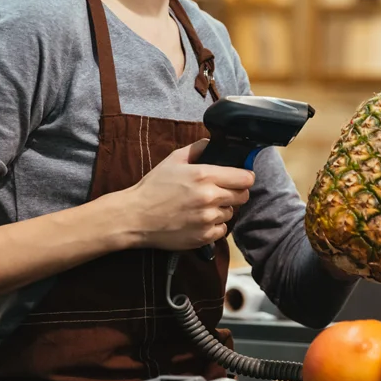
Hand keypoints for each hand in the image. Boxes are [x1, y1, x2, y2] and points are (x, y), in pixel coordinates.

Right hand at [110, 140, 254, 251]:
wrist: (135, 217)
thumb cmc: (153, 187)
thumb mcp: (173, 160)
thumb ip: (196, 149)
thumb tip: (212, 143)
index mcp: (204, 176)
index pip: (245, 178)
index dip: (244, 177)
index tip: (239, 178)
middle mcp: (210, 197)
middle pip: (243, 196)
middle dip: (235, 192)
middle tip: (221, 192)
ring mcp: (208, 219)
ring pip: (231, 213)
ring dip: (223, 209)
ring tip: (204, 207)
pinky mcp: (204, 237)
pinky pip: (222, 230)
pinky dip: (215, 226)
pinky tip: (199, 220)